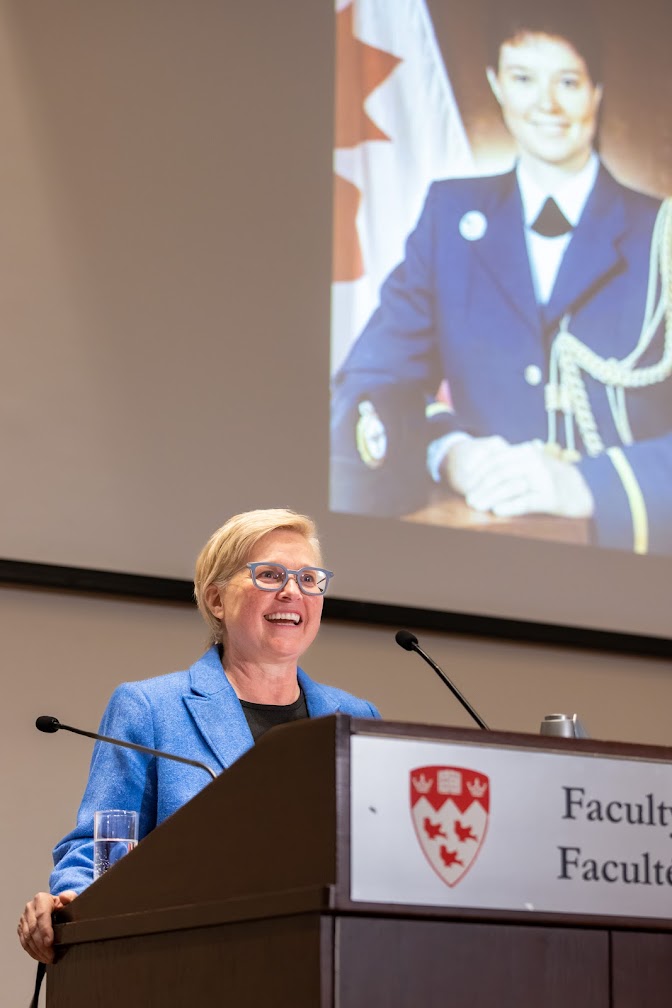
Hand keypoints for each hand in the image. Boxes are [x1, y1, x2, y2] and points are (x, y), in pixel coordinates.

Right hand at [18, 890, 76, 963]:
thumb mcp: (70, 899)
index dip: (45, 930)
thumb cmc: (62, 904)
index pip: (41, 915)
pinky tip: (40, 956)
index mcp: (41, 899)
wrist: (54, 906)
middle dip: (42, 945)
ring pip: (27, 938)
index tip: (50, 942)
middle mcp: (30, 908)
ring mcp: (24, 918)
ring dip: (37, 951)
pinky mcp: (21, 928)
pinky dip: (32, 951)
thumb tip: (63, 897)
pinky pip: (24, 942)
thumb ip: (70, 897)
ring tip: (48, 958)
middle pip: (33, 929)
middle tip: (51, 955)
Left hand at [444, 437, 593, 517]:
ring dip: (490, 496)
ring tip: (477, 506)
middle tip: (469, 499)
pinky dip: (511, 505)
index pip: (496, 458)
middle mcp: (534, 462)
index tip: (466, 481)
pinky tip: (498, 510)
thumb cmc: (543, 476)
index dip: (478, 469)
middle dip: (482, 486)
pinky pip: (526, 501)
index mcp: (525, 452)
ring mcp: (542, 478)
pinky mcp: (549, 497)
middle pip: (500, 473)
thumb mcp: (527, 462)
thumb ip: (507, 459)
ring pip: (510, 486)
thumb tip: (476, 458)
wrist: (575, 490)